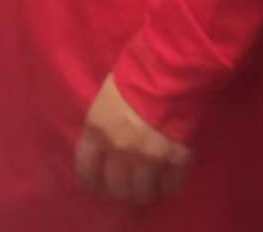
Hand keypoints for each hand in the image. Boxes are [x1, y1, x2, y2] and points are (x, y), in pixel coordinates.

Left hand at [75, 74, 190, 206]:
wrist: (169, 70)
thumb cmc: (133, 73)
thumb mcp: (105, 98)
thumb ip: (104, 125)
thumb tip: (107, 144)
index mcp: (97, 131)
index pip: (86, 170)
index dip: (92, 182)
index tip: (98, 186)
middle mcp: (119, 150)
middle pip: (116, 188)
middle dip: (120, 190)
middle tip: (127, 187)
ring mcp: (148, 158)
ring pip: (143, 193)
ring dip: (144, 192)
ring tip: (148, 188)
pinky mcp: (175, 160)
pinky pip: (170, 186)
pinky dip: (168, 186)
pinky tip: (167, 181)